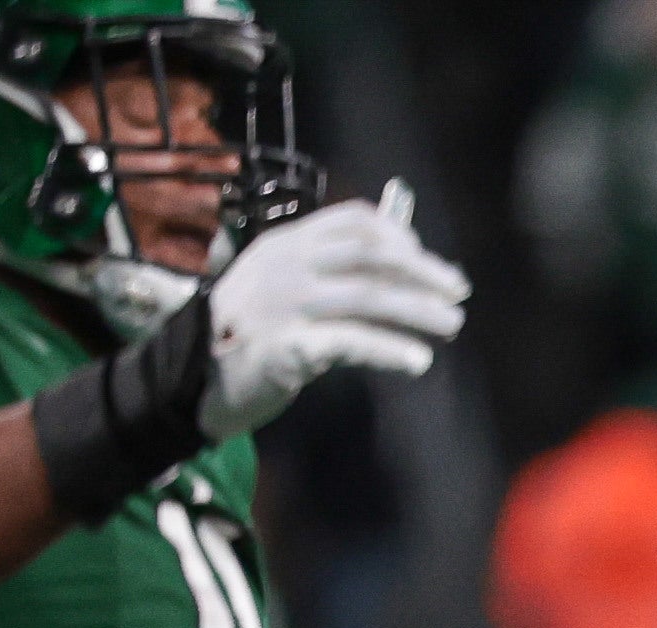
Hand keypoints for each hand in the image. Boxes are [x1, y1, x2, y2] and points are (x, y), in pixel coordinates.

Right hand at [198, 190, 468, 437]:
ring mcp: (284, 305)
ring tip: (451, 324)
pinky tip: (417, 360)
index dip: (399, 236)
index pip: (353, 222)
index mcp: (287, 243)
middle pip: (369, 257)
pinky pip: (350, 342)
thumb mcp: (290, 285)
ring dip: (418, 310)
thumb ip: (340, 269)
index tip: (428, 261)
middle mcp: (286, 266)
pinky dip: (390, 349)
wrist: (197, 376)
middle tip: (459, 293)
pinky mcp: (288, 346)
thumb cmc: (255, 328)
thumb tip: (407, 252)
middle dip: (422, 272)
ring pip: (367, 296)